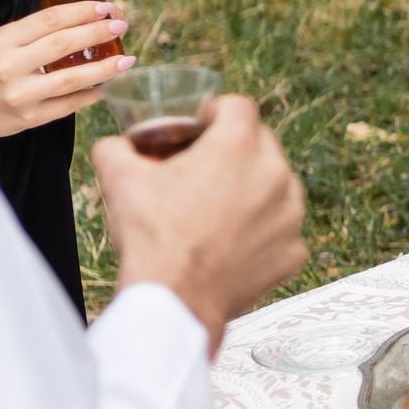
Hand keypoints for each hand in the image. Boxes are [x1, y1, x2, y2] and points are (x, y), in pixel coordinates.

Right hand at [0, 3, 132, 139]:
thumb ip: (29, 33)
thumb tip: (78, 19)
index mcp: (1, 41)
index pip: (49, 20)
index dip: (81, 12)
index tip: (105, 8)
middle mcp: (10, 66)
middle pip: (63, 45)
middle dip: (97, 33)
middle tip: (121, 25)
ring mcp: (20, 95)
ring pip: (71, 79)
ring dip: (104, 68)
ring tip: (127, 60)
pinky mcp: (28, 118)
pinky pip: (67, 105)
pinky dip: (89, 95)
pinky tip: (106, 86)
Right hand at [93, 95, 307, 352]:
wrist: (175, 302)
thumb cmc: (150, 236)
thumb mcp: (120, 181)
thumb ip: (116, 149)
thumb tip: (114, 146)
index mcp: (238, 145)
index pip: (237, 106)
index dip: (214, 112)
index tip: (199, 128)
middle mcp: (276, 173)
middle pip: (261, 143)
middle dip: (234, 150)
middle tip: (204, 170)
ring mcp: (291, 215)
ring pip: (278, 185)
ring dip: (254, 189)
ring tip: (219, 209)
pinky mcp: (294, 250)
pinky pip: (282, 230)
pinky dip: (263, 234)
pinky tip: (234, 245)